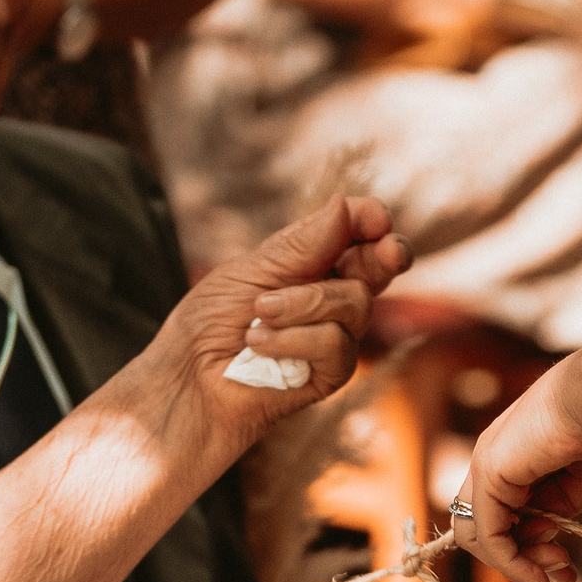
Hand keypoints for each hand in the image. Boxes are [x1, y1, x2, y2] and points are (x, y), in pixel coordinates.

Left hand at [143, 196, 409, 442]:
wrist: (191, 376)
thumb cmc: (213, 321)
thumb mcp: (253, 269)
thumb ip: (302, 245)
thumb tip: (343, 206)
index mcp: (314, 261)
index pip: (356, 231)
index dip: (370, 219)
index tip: (375, 217)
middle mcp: (333, 295)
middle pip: (380, 264)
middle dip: (388, 253)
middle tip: (390, 250)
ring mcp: (338, 333)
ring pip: (356, 301)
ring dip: (301, 303)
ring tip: (258, 314)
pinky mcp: (333, 371)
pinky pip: (335, 342)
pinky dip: (292, 339)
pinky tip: (259, 345)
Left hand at [450, 353, 581, 581]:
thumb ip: (559, 507)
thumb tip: (548, 537)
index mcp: (520, 456)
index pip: (505, 514)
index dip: (530, 549)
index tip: (565, 566)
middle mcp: (497, 456)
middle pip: (485, 528)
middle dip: (522, 559)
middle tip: (560, 569)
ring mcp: (488, 461)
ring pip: (476, 534)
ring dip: (517, 565)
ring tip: (558, 567)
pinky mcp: (488, 469)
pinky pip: (486, 532)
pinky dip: (509, 561)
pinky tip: (538, 573)